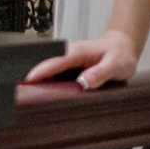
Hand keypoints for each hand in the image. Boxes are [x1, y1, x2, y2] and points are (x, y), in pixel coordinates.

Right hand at [22, 30, 138, 92]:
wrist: (123, 47)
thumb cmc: (120, 54)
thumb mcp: (115, 65)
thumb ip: (100, 73)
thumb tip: (84, 81)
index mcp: (77, 53)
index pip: (53, 63)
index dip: (39, 73)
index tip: (26, 83)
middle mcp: (68, 55)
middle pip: (46, 69)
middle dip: (35, 82)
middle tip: (26, 99)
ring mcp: (68, 61)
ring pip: (49, 74)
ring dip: (42, 85)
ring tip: (33, 101)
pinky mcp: (69, 68)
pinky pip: (56, 77)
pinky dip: (51, 86)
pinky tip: (49, 97)